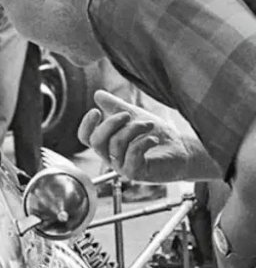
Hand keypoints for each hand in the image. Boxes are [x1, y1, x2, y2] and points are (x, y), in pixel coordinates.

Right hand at [78, 90, 193, 182]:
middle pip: (96, 141)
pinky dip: (143, 142)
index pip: (86, 138)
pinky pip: (132, 154)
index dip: (86, 125)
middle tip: (128, 114)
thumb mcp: (135, 116)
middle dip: (111, 124)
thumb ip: (116, 106)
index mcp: (108, 144)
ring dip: (133, 129)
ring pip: (115, 145)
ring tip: (149, 125)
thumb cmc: (158, 135)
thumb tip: (98, 94)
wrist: (182, 150)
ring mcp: (122, 167)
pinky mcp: (137, 173)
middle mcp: (111, 157)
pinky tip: (154, 139)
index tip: (97, 111)